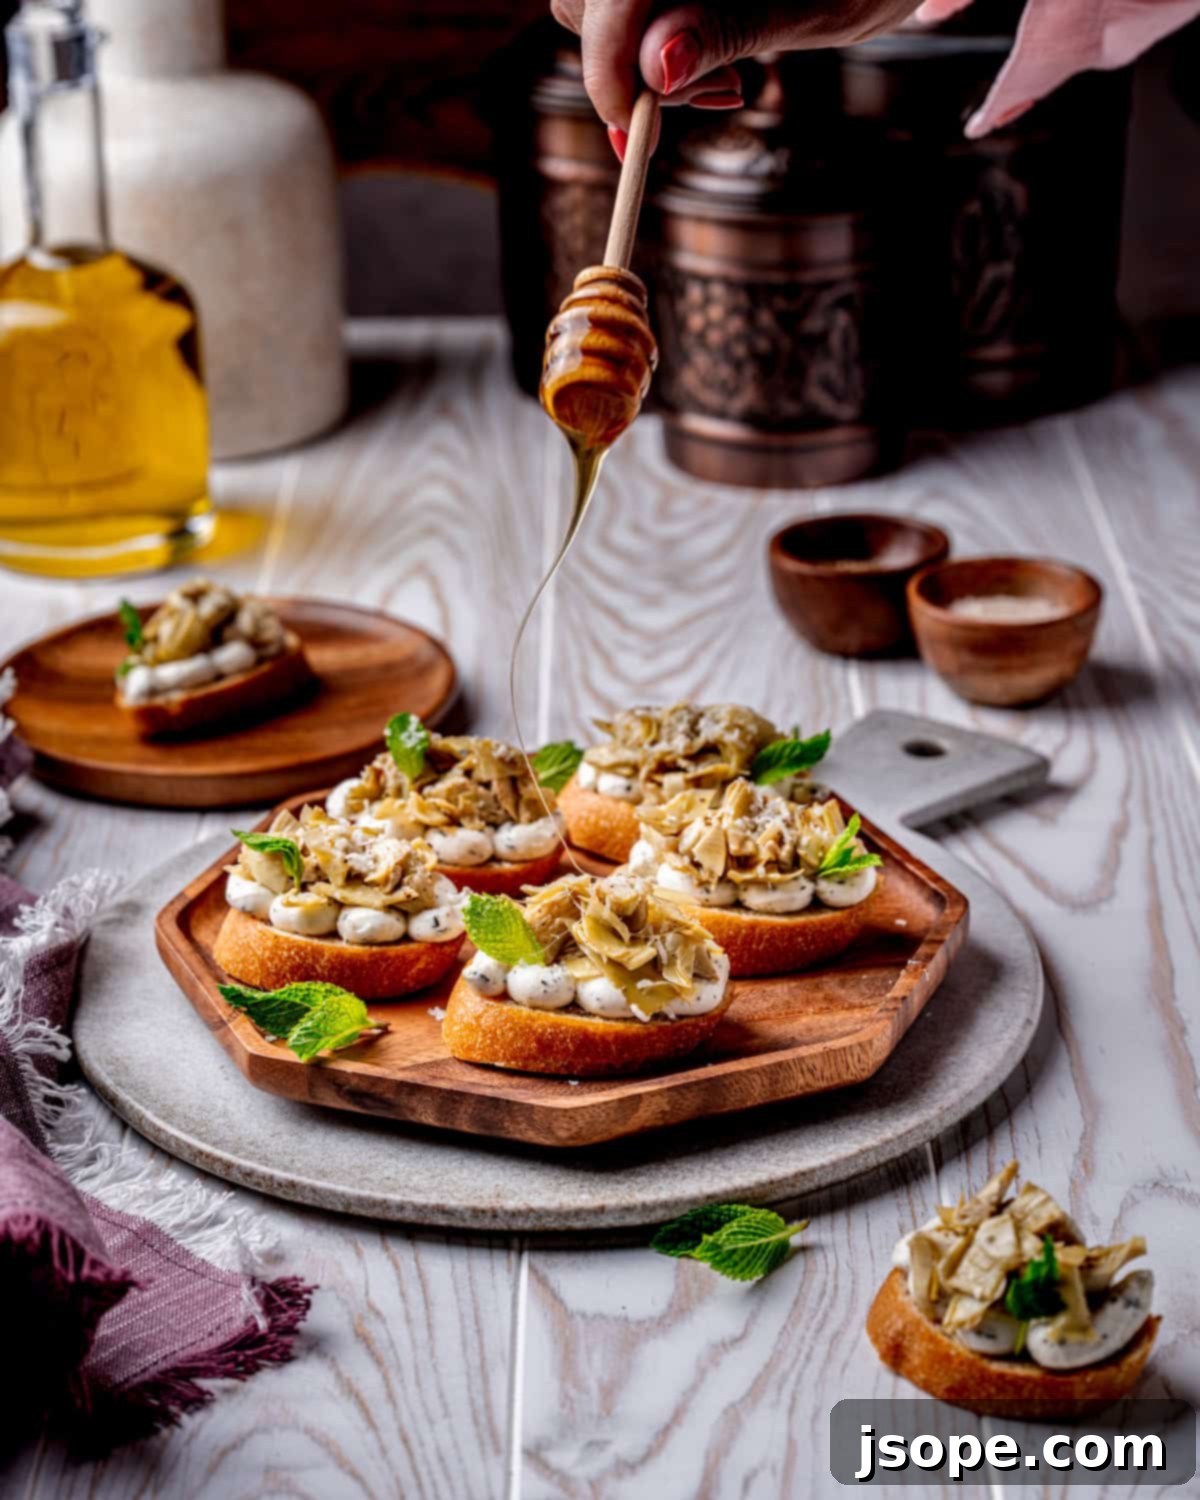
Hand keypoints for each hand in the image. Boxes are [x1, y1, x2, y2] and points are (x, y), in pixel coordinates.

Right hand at [551, 0, 925, 136]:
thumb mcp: (816, 5)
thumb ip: (730, 27)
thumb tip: (653, 67)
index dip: (608, 66)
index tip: (634, 137)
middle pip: (587, 2)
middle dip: (625, 68)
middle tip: (717, 100)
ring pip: (597, 8)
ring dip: (641, 65)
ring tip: (727, 87)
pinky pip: (629, 13)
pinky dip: (656, 50)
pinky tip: (714, 68)